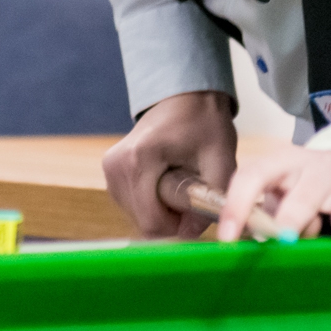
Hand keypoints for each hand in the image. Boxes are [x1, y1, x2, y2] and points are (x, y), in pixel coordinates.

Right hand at [101, 91, 237, 239]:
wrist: (184, 97)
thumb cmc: (204, 121)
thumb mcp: (221, 158)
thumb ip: (212, 197)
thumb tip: (192, 233)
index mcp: (139, 159)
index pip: (152, 221)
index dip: (179, 226)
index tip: (198, 210)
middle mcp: (116, 166)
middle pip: (143, 221)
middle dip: (172, 218)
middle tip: (192, 193)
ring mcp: (110, 169)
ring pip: (137, 216)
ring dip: (162, 211)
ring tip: (180, 183)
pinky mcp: (110, 172)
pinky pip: (132, 205)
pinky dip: (152, 203)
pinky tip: (166, 182)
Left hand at [218, 135, 330, 245]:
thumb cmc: (303, 190)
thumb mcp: (279, 191)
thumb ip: (261, 213)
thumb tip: (233, 247)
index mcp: (283, 164)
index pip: (253, 176)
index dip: (238, 206)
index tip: (228, 239)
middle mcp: (316, 171)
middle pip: (302, 199)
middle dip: (293, 222)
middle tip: (288, 242)